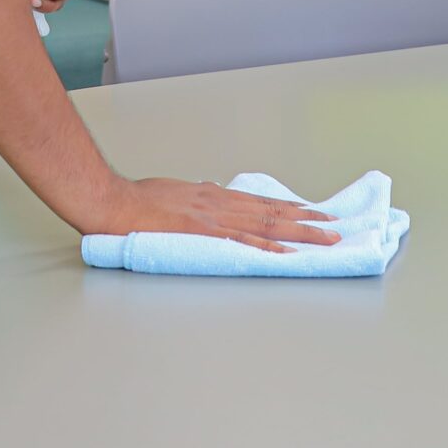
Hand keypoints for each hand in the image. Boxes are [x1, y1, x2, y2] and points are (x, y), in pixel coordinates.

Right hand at [84, 177, 339, 252]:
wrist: (112, 203)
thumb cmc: (134, 201)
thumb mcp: (171, 192)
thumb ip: (193, 199)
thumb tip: (207, 195)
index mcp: (211, 195)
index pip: (259, 203)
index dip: (289, 209)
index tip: (312, 214)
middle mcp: (219, 203)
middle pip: (272, 213)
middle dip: (307, 221)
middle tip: (334, 229)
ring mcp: (213, 218)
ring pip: (266, 225)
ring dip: (299, 233)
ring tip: (326, 239)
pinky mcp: (203, 233)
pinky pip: (242, 242)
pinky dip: (268, 248)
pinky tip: (287, 254)